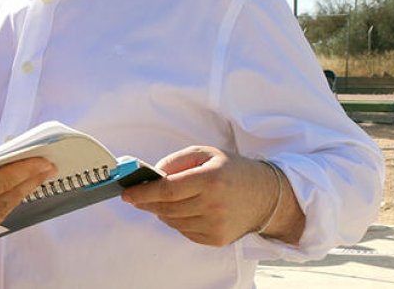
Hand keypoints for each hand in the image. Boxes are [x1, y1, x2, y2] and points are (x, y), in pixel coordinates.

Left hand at [120, 146, 288, 245]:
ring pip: (172, 221)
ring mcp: (215, 225)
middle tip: (135, 196)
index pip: (167, 190)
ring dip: (161, 210)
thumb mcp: (206, 154)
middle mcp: (213, 205)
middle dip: (146, 202)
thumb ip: (176, 161)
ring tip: (163, 199)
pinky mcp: (216, 239)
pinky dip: (176, 220)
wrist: (266, 196)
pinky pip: (184, 231)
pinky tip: (183, 209)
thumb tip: (151, 174)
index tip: (127, 193)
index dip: (143, 192)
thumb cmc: (233, 171)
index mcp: (210, 179)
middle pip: (166, 207)